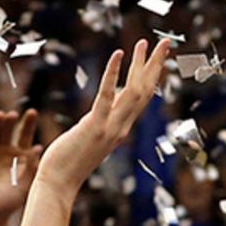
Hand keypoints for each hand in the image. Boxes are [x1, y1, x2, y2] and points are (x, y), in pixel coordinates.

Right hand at [0, 109, 41, 224]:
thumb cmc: (9, 203)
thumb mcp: (24, 185)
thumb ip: (30, 168)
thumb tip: (38, 148)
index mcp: (19, 158)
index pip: (25, 136)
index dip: (28, 124)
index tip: (32, 112)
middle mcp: (4, 152)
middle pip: (8, 131)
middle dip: (11, 121)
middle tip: (14, 114)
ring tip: (0, 115)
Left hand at [37, 40, 168, 195]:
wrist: (60, 183)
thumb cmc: (69, 163)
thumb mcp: (90, 136)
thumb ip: (102, 119)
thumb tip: (110, 103)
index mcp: (121, 129)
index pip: (141, 98)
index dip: (150, 76)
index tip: (157, 56)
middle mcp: (121, 128)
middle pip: (144, 92)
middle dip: (155, 66)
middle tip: (164, 42)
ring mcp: (110, 128)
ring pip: (132, 93)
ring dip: (139, 65)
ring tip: (144, 42)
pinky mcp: (94, 126)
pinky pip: (106, 97)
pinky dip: (112, 74)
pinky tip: (117, 54)